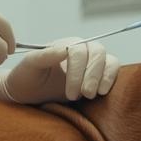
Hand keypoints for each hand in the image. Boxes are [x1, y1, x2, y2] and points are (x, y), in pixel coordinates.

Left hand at [0, 38, 119, 104]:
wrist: (29, 95)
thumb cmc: (26, 79)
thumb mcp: (29, 67)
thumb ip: (43, 56)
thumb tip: (63, 50)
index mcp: (65, 45)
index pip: (79, 51)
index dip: (77, 72)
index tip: (70, 94)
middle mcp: (81, 49)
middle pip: (97, 52)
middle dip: (92, 75)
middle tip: (84, 95)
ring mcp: (91, 61)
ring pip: (109, 60)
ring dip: (104, 77)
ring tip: (91, 95)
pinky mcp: (100, 74)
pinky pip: (113, 70)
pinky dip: (111, 79)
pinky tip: (102, 92)